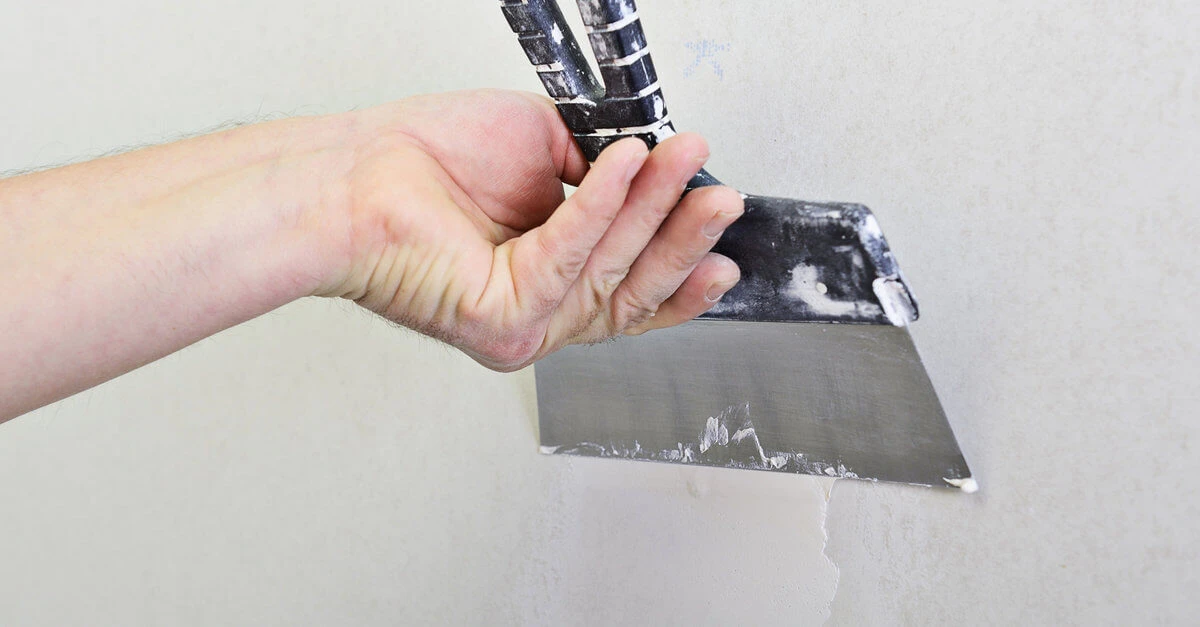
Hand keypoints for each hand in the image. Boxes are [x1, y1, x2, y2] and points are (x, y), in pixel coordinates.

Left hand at [319, 89, 742, 370]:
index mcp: (546, 279)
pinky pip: (569, 254)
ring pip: (611, 273)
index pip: (629, 286)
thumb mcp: (538, 150)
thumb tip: (643, 168)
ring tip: (688, 164)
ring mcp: (523, 322)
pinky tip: (630, 161)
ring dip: (657, 212)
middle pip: (633, 286)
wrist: (354, 172)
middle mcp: (539, 311)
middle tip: (721, 195)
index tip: (720, 237)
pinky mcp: (502, 318)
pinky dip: (603, 203)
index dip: (681, 264)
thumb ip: (595, 170)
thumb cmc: (424, 161)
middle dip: (684, 236)